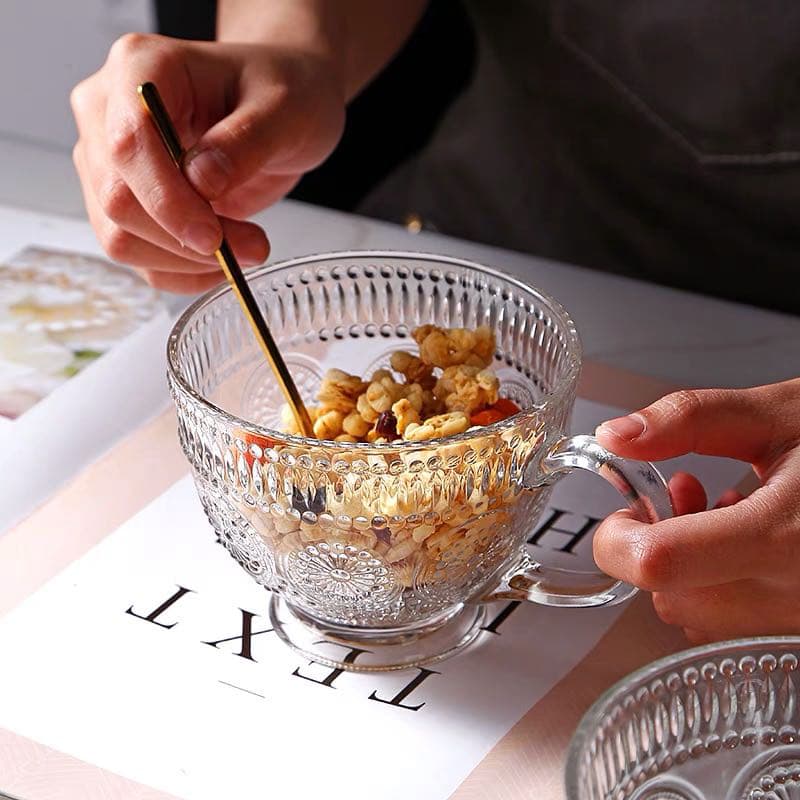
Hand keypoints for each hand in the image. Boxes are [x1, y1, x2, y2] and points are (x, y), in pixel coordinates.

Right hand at [70, 33, 344, 291]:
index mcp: (141, 67)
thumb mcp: (284, 110)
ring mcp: (109, 162)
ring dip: (187, 262)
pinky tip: (224, 261)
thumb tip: (202, 182)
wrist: (280, 107)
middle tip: (253, 246)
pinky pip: (139, 257)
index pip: (129, 145)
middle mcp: (108, 112)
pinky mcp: (125, 203)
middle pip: (118, 200)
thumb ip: (244, 141)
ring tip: (247, 248)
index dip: (167, 200)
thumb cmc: (283, 92)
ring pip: (120, 238)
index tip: (214, 237)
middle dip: (185, 239)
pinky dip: (183, 272)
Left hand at [593, 378, 799, 643]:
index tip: (623, 509)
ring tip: (722, 507)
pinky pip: (735, 622)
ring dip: (687, 563)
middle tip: (682, 493)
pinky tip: (747, 536)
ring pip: (698, 617)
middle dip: (655, 546)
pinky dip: (718, 582)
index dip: (618, 538)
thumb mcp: (781, 414)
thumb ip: (690, 419)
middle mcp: (796, 594)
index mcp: (784, 536)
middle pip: (671, 599)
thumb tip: (615, 435)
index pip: (660, 565)